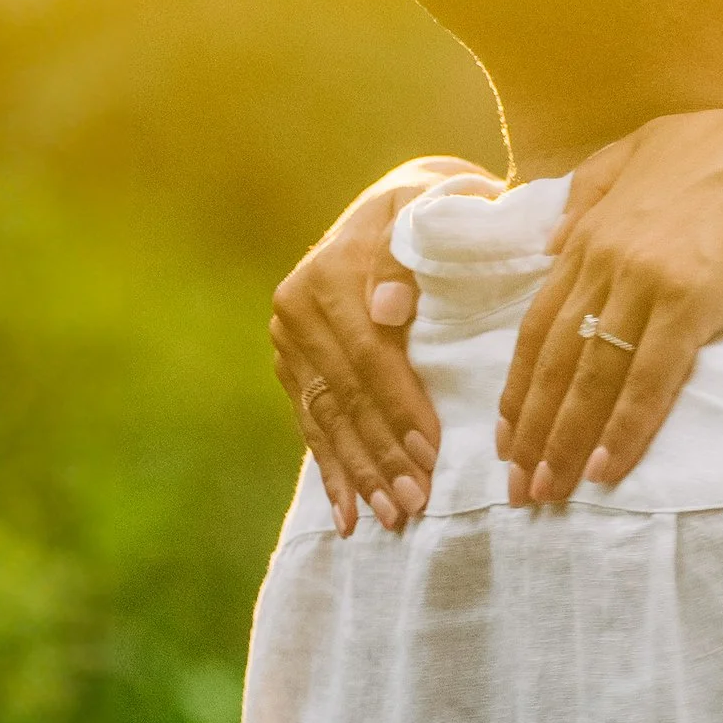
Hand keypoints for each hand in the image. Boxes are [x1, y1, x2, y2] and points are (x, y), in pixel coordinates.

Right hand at [270, 158, 493, 532]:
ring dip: (359, 473)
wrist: (398, 204)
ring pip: (326, 418)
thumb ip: (406, 252)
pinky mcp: (291, 367)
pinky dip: (333, 472)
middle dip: (382, 453)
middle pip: (345, 394)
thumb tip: (387, 309)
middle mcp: (296, 308)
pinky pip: (312, 425)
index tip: (432, 449)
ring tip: (389, 517)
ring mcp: (288, 341)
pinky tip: (349, 516)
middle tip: (415, 501)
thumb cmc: (433, 209)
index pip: (368, 353)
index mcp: (328, 270)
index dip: (400, 404)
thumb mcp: (428, 207)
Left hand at [497, 86, 722, 500]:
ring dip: (566, 441)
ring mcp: (646, 282)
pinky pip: (648, 378)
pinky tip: (606, 470)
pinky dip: (624, 428)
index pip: (540, 323)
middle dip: (531, 429)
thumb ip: (593, 186)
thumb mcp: (647, 145)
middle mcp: (608, 259)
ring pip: (591, 376)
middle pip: (554, 359)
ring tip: (549, 492)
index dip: (519, 385)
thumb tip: (553, 240)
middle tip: (517, 486)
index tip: (507, 433)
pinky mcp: (691, 301)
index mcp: (594, 230)